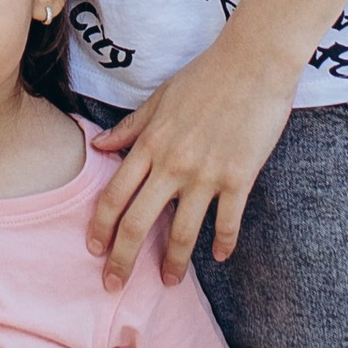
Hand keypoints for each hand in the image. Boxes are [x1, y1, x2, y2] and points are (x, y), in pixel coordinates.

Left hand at [87, 34, 297, 285]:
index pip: (113, 196)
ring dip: (174, 262)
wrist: (253, 62)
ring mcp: (206, 174)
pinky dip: (223, 243)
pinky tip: (219, 257)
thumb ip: (130, 128)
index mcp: (150, 144)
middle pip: (138, 223)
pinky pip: (228, 221)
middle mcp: (172, 164)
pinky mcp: (238, 177)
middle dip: (123, 259)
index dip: (100, 228)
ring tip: (169, 282)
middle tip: (114, 285)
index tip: (94, 250)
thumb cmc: (205, 75)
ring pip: (182, 231)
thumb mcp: (159, 98)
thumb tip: (99, 147)